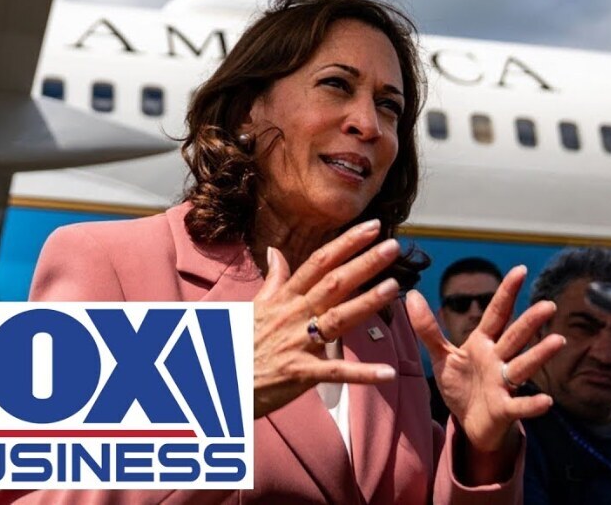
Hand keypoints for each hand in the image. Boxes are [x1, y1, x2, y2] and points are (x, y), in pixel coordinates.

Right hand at [251, 219, 400, 418]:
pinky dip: (363, 374)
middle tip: (393, 247)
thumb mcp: (254, 306)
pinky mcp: (301, 374)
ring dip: (367, 303)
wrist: (216, 384)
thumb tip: (276, 251)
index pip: (319, 263)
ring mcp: (297, 344)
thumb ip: (273, 280)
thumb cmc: (236, 344)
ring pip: (338, 319)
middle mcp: (293, 316)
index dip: (346, 243)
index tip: (372, 227)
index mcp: (285, 299)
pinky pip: (335, 372)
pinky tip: (388, 373)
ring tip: (395, 287)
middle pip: (333, 284)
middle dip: (364, 263)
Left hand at [407, 265, 563, 452]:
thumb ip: (428, 328)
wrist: (469, 424)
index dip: (507, 292)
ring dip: (539, 354)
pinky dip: (532, 404)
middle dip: (530, 321)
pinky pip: (519, 406)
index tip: (520, 269)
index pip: (497, 314)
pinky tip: (547, 401)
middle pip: (515, 337)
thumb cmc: (462, 386)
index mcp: (483, 344)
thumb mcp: (442, 356)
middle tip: (548, 305)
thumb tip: (412, 295)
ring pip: (523, 366)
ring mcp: (503, 384)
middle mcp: (498, 360)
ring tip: (558, 341)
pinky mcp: (504, 409)